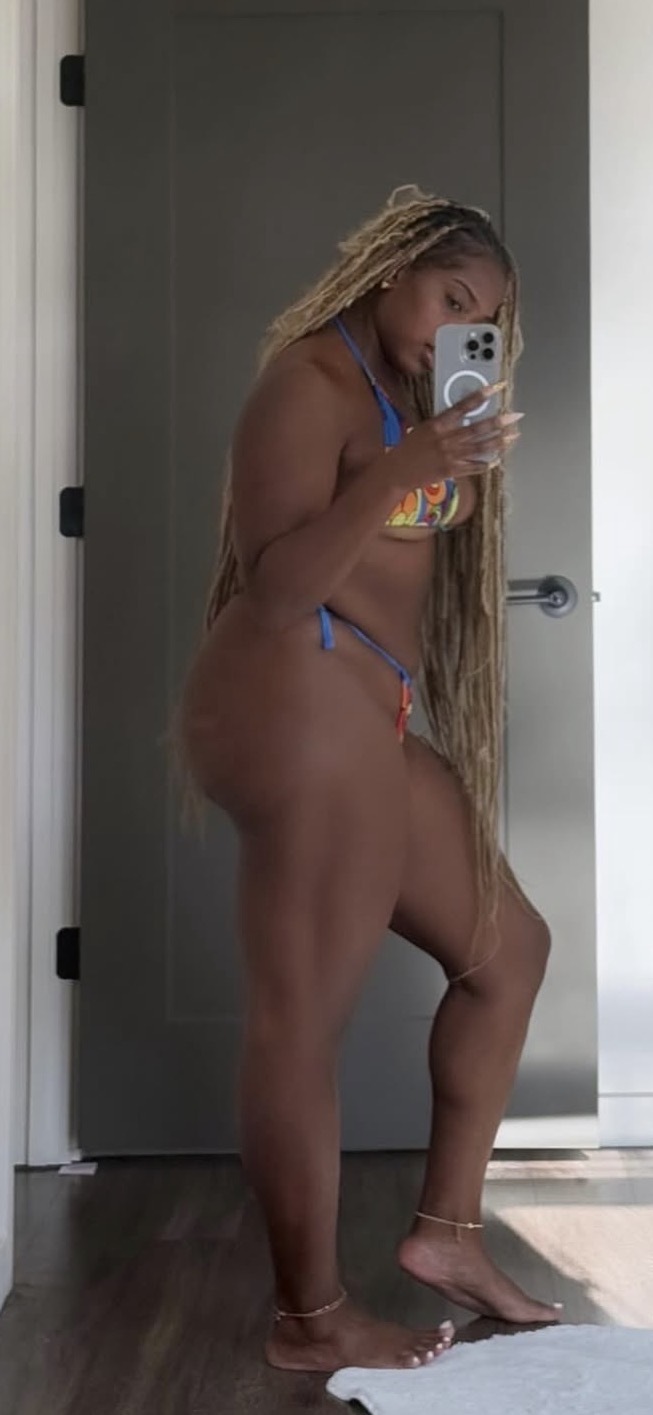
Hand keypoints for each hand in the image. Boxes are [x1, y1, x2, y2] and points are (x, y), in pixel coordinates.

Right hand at [380, 383, 522, 491]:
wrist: (396, 472)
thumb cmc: (408, 448)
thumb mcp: (423, 428)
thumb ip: (444, 423)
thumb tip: (464, 416)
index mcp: (437, 425)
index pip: (463, 407)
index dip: (481, 396)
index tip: (496, 388)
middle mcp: (446, 440)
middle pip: (477, 429)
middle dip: (499, 422)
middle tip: (515, 416)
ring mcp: (450, 457)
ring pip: (480, 448)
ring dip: (499, 442)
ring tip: (514, 435)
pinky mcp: (451, 471)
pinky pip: (474, 467)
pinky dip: (487, 464)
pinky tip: (498, 459)